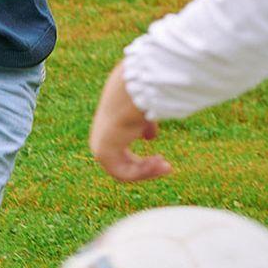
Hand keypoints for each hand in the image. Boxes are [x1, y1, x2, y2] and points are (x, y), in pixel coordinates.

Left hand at [89, 57, 171, 182]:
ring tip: (166, 166)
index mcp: (109, 135)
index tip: (161, 159)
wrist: (131, 94)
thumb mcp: (145, 116)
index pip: (125, 157)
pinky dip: (142, 172)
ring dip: (147, 171)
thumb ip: (146, 127)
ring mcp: (100, 149)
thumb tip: (151, 137)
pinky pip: (123, 173)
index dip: (144, 162)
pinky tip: (158, 164)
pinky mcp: (103, 153)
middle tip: (167, 167)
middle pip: (126, 166)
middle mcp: (101, 143)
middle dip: (147, 168)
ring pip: (125, 171)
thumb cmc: (139, 100)